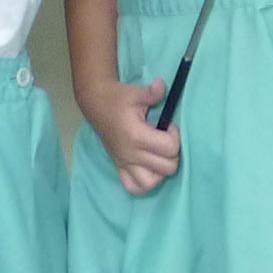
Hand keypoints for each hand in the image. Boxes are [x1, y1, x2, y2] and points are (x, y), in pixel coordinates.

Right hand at [87, 76, 180, 195]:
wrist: (97, 105)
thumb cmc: (118, 99)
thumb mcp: (136, 92)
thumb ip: (152, 92)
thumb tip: (162, 85)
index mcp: (136, 136)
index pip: (169, 148)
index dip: (175, 136)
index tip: (168, 126)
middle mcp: (130, 154)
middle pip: (167, 168)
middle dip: (173, 153)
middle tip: (165, 139)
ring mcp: (124, 163)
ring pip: (151, 183)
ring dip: (161, 171)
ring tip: (159, 156)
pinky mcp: (118, 167)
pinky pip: (133, 187)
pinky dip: (144, 183)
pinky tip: (149, 168)